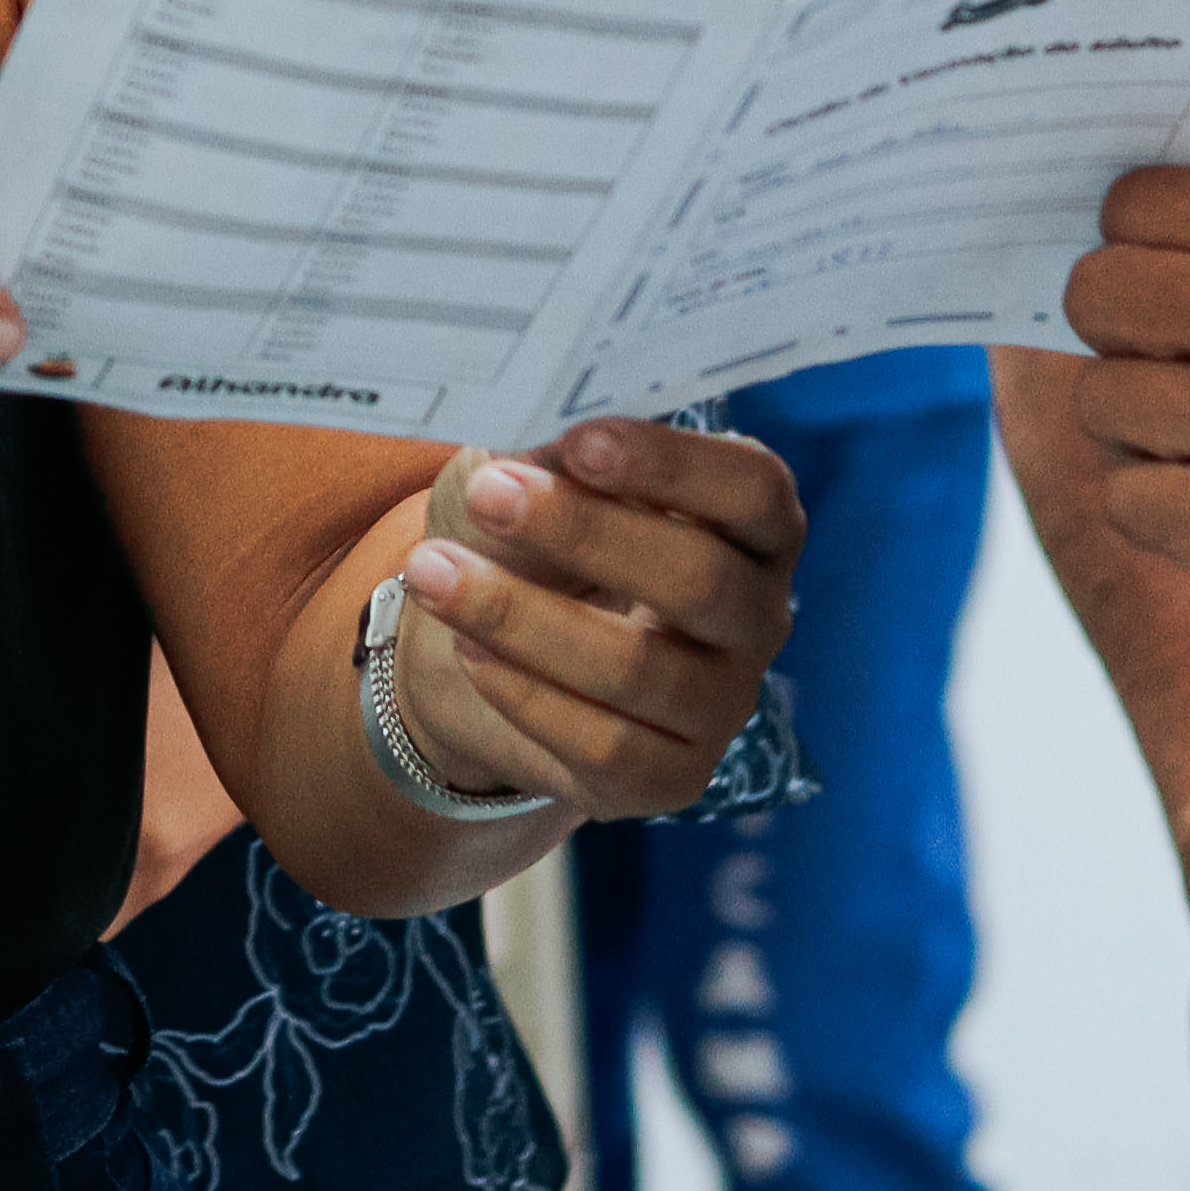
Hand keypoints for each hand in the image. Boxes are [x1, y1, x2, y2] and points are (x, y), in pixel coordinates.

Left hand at [389, 417, 803, 818]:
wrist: (478, 641)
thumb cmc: (525, 534)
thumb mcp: (529, 468)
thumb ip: (550, 446)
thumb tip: (541, 414)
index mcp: (752, 525)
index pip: (753, 491)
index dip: (675, 465)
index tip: (580, 440)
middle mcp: (757, 616)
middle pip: (701, 580)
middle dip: (584, 534)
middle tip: (488, 494)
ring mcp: (721, 705)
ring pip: (638, 669)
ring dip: (522, 617)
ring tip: (432, 571)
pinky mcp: (671, 777)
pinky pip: (605, 746)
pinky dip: (524, 694)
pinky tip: (466, 650)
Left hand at [1064, 156, 1189, 644]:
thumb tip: (1139, 196)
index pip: (1125, 202)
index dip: (1134, 245)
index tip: (1165, 280)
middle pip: (1091, 296)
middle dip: (1125, 333)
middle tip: (1181, 365)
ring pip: (1098, 400)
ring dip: (1146, 428)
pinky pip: (1124, 498)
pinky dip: (1167, 509)